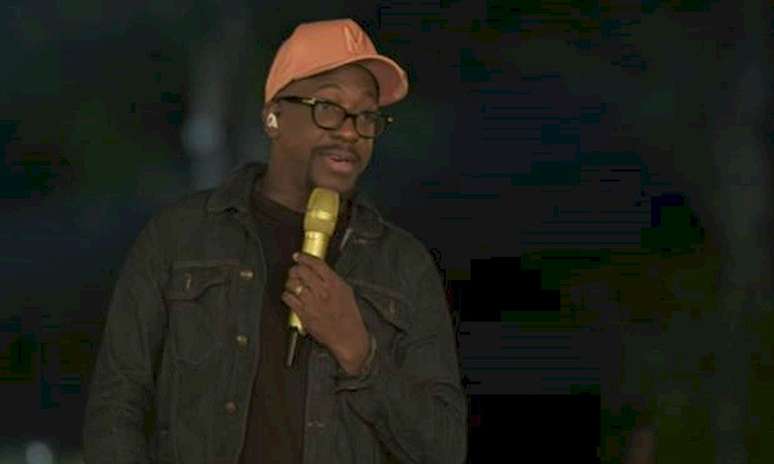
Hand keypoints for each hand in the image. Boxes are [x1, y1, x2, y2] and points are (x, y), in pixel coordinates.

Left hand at [282, 252, 369, 374]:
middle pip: (301, 271)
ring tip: (293, 284)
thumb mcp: (346, 291)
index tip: (299, 256)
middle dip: (295, 269)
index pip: (316, 264)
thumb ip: (333, 279)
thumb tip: (319, 269)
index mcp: (334, 284)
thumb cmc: (349, 315)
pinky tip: (291, 296)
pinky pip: (288, 298)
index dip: (304, 257)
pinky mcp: (303, 314)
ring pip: (292, 283)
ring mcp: (312, 302)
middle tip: (295, 271)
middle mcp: (322, 291)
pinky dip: (287, 295)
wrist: (347, 336)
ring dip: (290, 281)